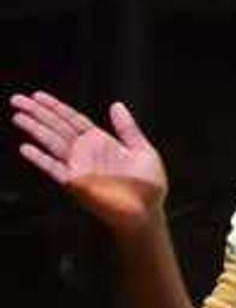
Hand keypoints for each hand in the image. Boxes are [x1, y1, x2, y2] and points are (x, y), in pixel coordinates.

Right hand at [12, 91, 169, 232]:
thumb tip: (116, 105)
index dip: (55, 107)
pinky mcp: (75, 182)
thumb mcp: (142, 149)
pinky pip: (55, 168)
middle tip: (17, 99)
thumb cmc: (147, 184)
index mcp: (101, 141)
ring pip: (52, 142)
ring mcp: (78, 166)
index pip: (72, 119)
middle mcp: (86, 151)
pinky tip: (26, 148)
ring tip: (18, 116)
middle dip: (38, 113)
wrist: (146, 211)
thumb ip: (127, 128)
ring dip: (35, 129)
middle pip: (57, 126)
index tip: (38, 95)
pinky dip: (40, 158)